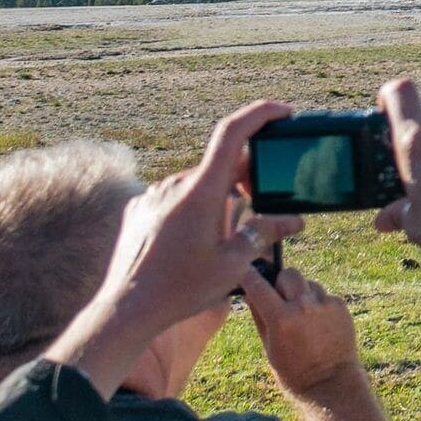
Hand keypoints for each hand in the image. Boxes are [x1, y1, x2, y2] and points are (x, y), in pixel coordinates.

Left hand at [49, 102, 300, 393]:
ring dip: (218, 196)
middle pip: (220, 164)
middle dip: (247, 175)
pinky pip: (174, 197)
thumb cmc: (180, 289)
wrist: (126, 309)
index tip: (282, 112)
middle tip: (264, 200)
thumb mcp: (233, 264)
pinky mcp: (139, 208)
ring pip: (197, 183)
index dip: (260, 114)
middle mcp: (175, 184)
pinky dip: (192, 207)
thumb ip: (265, 234)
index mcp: (201, 191)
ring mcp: (153, 195)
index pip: (233, 133)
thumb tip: (294, 220)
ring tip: (226, 232)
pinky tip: (193, 240)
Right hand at [242, 254, 364, 401]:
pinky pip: (324, 296)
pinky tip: (319, 324)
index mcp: (281, 318)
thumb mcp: (268, 347)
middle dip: (281, 283)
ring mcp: (325, 304)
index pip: (258, 284)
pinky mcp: (341, 306)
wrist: (330, 384)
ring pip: (308, 284)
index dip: (249, 276)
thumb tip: (250, 293)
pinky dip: (319, 304)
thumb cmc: (293, 372)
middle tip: (281, 300)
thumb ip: (259, 316)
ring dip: (302, 294)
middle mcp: (304, 306)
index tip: (246, 273)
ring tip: (303, 317)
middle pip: (288, 274)